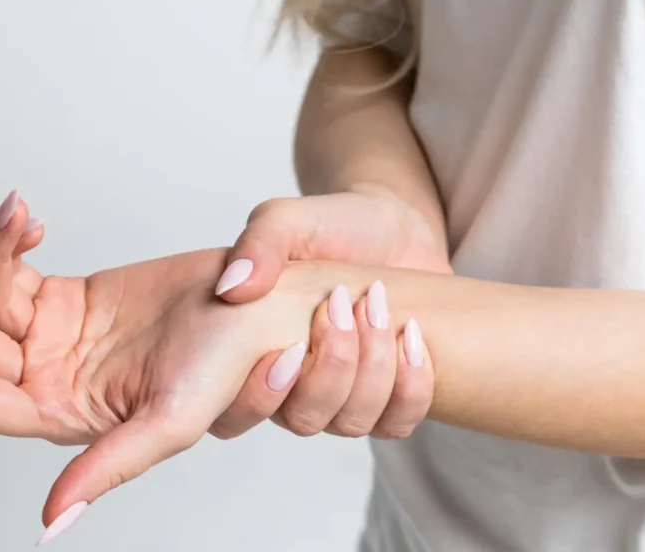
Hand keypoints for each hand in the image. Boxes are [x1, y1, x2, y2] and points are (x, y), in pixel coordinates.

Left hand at [0, 190, 320, 542]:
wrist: (262, 302)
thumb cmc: (230, 364)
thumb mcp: (170, 421)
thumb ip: (107, 468)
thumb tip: (49, 524)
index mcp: (65, 416)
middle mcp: (51, 382)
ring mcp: (54, 338)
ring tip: (13, 214)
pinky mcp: (66, 296)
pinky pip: (16, 271)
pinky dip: (12, 244)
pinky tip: (29, 222)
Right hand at [210, 187, 444, 438]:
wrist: (392, 226)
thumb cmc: (333, 226)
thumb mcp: (289, 220)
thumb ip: (258, 245)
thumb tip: (232, 289)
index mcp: (253, 355)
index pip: (235, 416)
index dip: (261, 397)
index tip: (294, 347)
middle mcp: (293, 388)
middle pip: (303, 420)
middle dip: (332, 367)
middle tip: (342, 304)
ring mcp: (343, 397)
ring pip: (351, 424)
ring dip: (373, 371)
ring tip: (379, 310)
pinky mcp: (389, 398)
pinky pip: (397, 424)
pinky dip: (410, 388)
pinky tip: (412, 339)